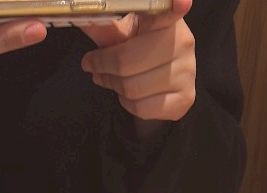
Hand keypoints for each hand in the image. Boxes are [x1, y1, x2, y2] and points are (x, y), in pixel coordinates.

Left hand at [80, 0, 194, 121]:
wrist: (162, 83)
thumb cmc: (139, 52)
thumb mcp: (123, 34)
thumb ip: (104, 26)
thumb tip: (79, 14)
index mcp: (167, 19)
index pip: (168, 12)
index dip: (176, 5)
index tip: (180, 2)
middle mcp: (183, 42)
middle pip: (128, 61)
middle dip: (103, 66)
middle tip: (92, 66)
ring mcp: (187, 72)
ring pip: (133, 88)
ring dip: (113, 86)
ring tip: (109, 79)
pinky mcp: (185, 98)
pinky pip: (142, 108)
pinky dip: (127, 104)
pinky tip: (128, 95)